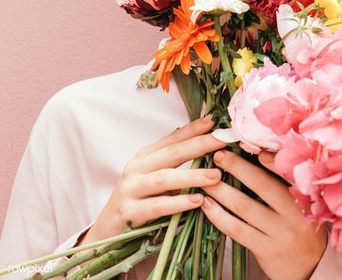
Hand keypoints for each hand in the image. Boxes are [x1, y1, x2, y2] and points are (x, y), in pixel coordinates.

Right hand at [77, 115, 225, 244]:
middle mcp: (136, 168)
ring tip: (216, 175)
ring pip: (164, 178)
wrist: (105, 234)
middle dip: (200, 144)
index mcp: (145, 157)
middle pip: (172, 153)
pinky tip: (197, 202)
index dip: (194, 128)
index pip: (173, 138)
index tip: (216, 120)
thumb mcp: (157, 184)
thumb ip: (176, 170)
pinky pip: (156, 206)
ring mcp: (130, 189)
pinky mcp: (128, 212)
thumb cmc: (138, 206)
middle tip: (224, 140)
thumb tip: (213, 157)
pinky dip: (178, 203)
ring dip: (192, 176)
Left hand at [201, 149, 327, 279]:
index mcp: (304, 198)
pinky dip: (219, 216)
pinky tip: (206, 205)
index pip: (286, 173)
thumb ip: (285, 183)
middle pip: (263, 185)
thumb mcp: (303, 204)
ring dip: (221, 190)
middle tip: (219, 155)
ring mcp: (279, 234)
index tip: (249, 144)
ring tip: (205, 178)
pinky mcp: (265, 250)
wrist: (312, 267)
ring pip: (245, 207)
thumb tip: (257, 153)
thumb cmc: (302, 226)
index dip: (269, 159)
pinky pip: (237, 230)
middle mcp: (294, 215)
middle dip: (238, 167)